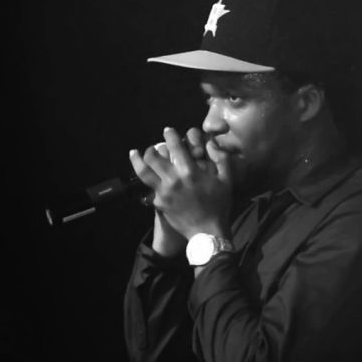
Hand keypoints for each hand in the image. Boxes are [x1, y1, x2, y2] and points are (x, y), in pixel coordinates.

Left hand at [130, 127, 232, 242]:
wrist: (207, 231)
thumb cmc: (219, 205)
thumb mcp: (226, 180)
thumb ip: (220, 158)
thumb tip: (211, 142)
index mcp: (189, 171)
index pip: (175, 146)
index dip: (170, 135)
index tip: (168, 130)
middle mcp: (173, 179)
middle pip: (153, 156)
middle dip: (151, 148)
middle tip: (153, 146)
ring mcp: (163, 192)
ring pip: (143, 171)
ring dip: (137, 160)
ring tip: (134, 154)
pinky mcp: (158, 203)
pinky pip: (148, 188)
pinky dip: (145, 181)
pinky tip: (144, 177)